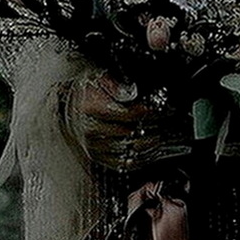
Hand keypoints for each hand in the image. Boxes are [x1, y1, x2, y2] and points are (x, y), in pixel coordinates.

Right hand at [65, 73, 188, 171]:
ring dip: (155, 143)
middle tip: (174, 121)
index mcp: (91, 108)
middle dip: (159, 127)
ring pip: (133, 150)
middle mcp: (92, 130)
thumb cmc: (84, 90)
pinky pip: (126, 163)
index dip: (154, 111)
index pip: (131, 113)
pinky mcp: (99, 158)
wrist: (65, 106)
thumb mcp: (99, 76)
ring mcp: (95, 147)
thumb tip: (133, 91)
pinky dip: (144, 158)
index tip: (167, 107)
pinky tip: (155, 149)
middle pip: (135, 133)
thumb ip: (117, 83)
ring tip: (168, 134)